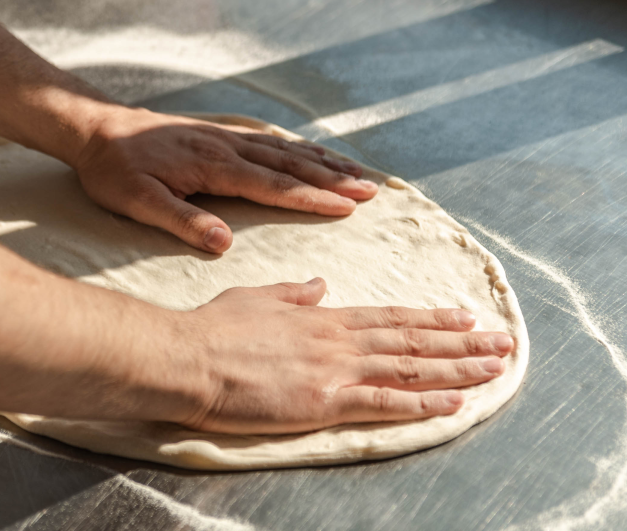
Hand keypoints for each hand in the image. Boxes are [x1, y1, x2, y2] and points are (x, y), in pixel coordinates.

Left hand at [74, 108, 377, 252]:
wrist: (95, 129)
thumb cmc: (113, 170)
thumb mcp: (137, 201)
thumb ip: (181, 221)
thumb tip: (224, 243)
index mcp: (212, 165)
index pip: (272, 186)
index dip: (311, 198)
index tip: (347, 208)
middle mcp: (226, 146)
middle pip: (290, 164)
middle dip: (333, 178)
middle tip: (372, 191)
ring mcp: (224, 137)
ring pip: (285, 150)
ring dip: (324, 161)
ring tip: (358, 172)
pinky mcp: (218, 134)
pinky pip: (269, 140)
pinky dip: (299, 148)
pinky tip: (314, 153)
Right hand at [174, 279, 512, 433]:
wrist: (188, 356)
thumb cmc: (212, 329)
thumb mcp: (255, 298)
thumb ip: (292, 294)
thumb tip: (320, 285)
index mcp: (320, 316)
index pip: (388, 316)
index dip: (430, 317)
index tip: (463, 316)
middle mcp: (337, 339)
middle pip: (410, 338)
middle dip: (461, 341)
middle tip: (502, 341)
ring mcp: (334, 370)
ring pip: (409, 367)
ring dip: (456, 367)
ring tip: (495, 367)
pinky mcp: (324, 401)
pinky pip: (385, 403)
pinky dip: (423, 403)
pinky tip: (454, 403)